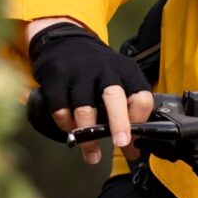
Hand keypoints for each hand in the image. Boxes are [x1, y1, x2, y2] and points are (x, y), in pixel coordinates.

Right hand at [26, 20, 153, 164]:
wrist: (65, 43)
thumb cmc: (97, 71)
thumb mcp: (118, 82)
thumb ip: (127, 111)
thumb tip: (134, 149)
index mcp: (126, 71)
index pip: (141, 97)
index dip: (140, 121)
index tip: (135, 141)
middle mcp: (104, 70)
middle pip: (114, 97)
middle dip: (119, 123)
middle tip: (121, 143)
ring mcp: (79, 74)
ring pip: (84, 110)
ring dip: (88, 138)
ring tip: (92, 154)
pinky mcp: (57, 79)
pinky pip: (61, 111)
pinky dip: (66, 126)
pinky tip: (72, 130)